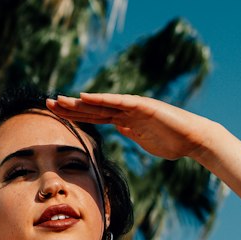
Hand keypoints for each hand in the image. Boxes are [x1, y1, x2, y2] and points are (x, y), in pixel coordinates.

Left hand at [47, 92, 210, 160]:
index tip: (56, 113)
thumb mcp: (144, 140)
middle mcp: (126, 110)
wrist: (194, 140)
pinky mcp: (143, 106)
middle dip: (70, 107)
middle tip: (47, 102)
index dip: (75, 115)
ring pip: (101, 103)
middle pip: (92, 108)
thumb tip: (121, 128)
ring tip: (59, 100)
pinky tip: (85, 97)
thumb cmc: (173, 142)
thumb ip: (132, 133)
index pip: (94, 117)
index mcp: (124, 120)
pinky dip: (102, 99)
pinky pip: (119, 102)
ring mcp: (134, 107)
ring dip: (79, 102)